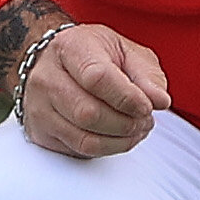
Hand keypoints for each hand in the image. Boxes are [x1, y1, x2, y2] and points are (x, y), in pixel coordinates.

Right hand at [20, 23, 171, 158]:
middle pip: (89, 113)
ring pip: (84, 139)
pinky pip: (78, 151)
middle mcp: (47, 77)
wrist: (54, 60)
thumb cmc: (94, 54)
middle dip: (126, 123)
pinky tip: (120, 137)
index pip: (96, 78)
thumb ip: (146, 74)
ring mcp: (39, 107)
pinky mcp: (40, 132)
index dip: (127, 98)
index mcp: (70, 47)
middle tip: (146, 119)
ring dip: (120, 141)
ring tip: (137, 129)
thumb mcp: (125, 51)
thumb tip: (160, 101)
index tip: (147, 106)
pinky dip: (107, 149)